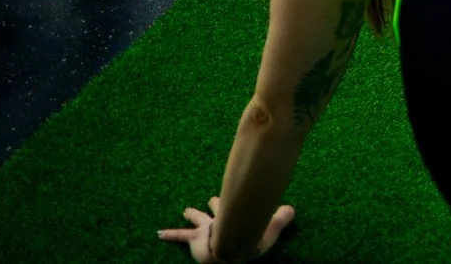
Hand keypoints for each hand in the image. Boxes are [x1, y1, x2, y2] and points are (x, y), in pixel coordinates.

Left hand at [159, 197, 293, 260]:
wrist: (228, 251)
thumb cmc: (249, 244)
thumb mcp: (268, 231)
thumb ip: (280, 220)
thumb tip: (290, 209)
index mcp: (238, 219)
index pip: (238, 209)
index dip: (238, 205)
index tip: (240, 200)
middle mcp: (222, 220)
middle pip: (219, 211)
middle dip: (217, 205)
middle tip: (212, 199)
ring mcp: (207, 230)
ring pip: (200, 220)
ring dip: (194, 214)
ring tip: (186, 210)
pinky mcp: (195, 240)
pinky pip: (181, 236)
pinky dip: (170, 234)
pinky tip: (159, 234)